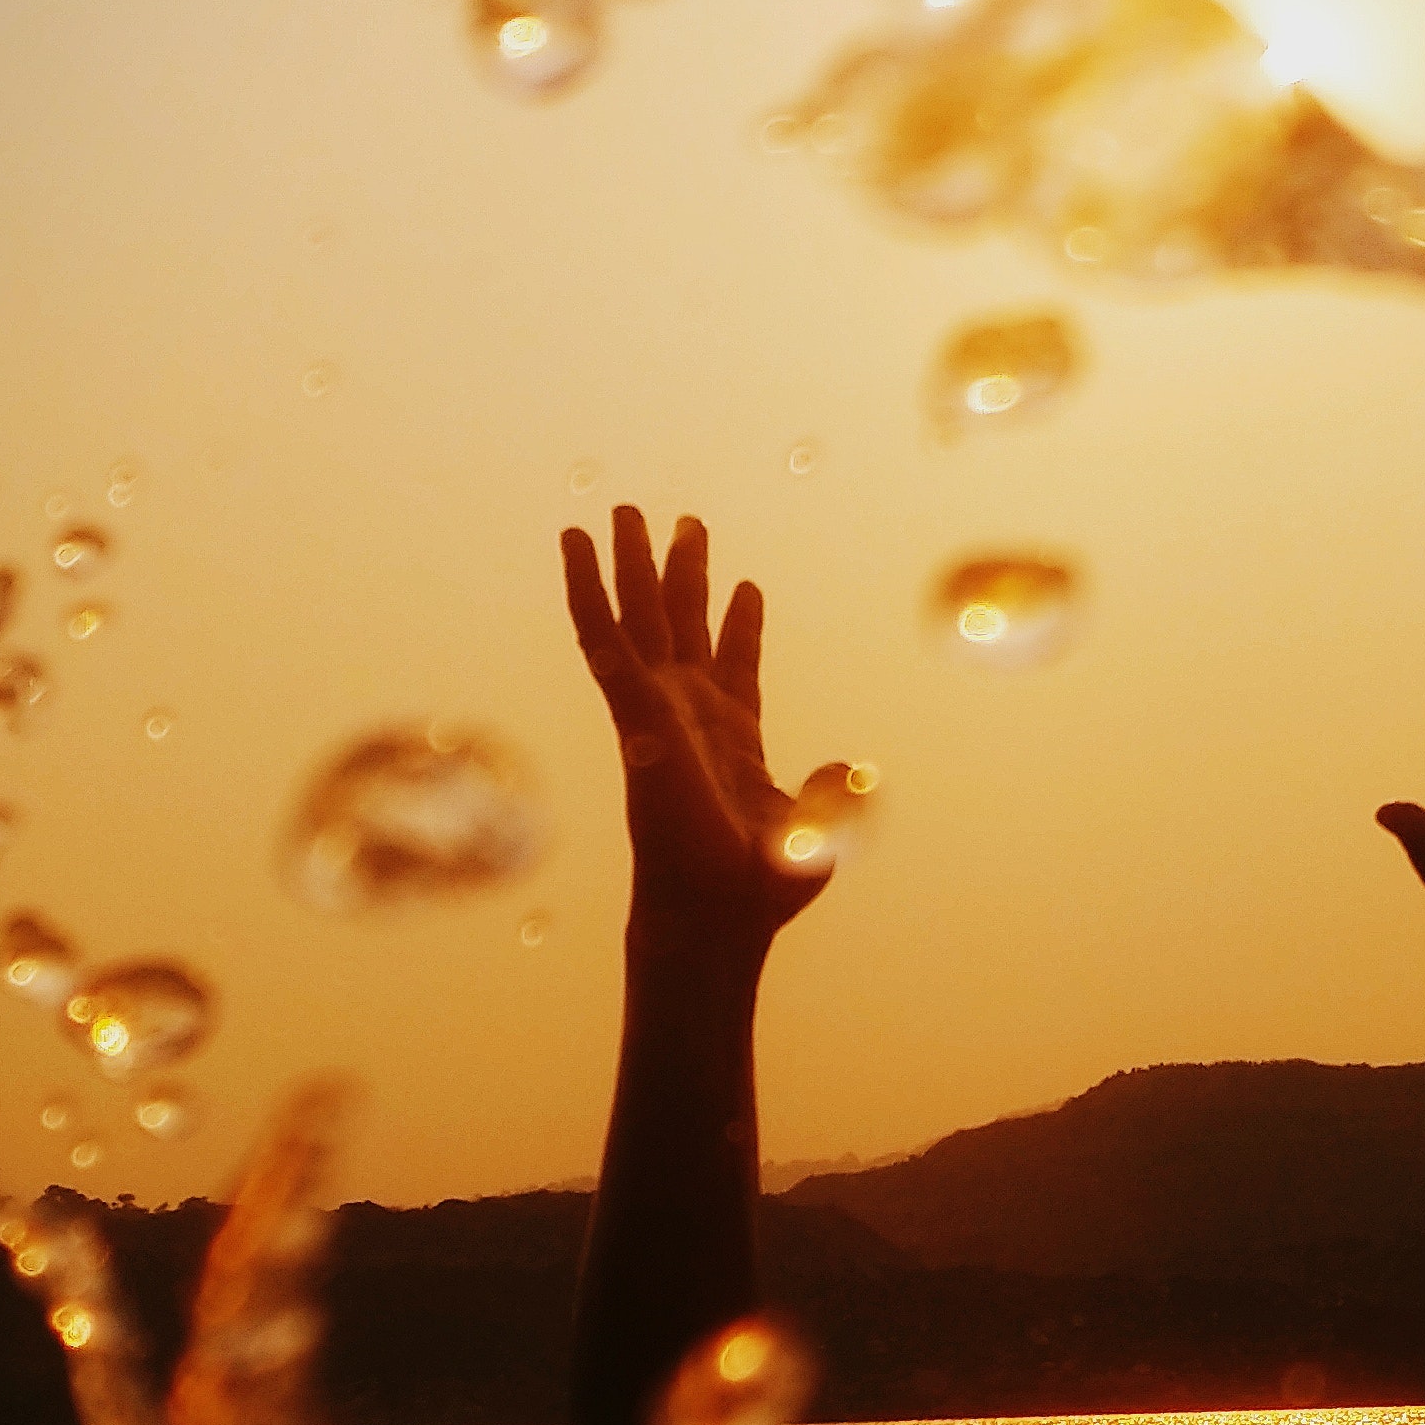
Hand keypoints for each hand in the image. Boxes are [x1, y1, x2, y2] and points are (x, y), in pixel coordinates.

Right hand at [561, 509, 842, 967]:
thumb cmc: (761, 891)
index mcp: (735, 736)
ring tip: (623, 510)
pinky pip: (601, 637)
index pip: (735, 667)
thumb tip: (852, 770)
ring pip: (639, 617)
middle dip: (681, 572)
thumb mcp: (819, 835)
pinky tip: (572, 542)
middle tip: (682, 520)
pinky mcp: (633, 709)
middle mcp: (691, 713)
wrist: (717, 913)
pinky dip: (585, 588)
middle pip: (683, 624)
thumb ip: (832, 795)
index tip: (747, 587)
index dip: (742, 626)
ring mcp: (658, 707)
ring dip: (630, 564)